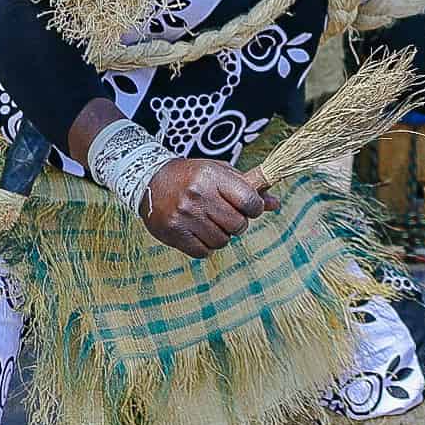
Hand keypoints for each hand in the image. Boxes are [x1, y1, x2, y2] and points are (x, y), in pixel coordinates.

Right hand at [139, 158, 277, 258]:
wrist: (150, 181)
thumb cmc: (192, 176)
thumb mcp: (220, 172)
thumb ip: (248, 188)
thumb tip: (275, 204)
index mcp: (213, 176)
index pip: (249, 201)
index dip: (255, 208)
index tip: (249, 208)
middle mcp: (199, 196)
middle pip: (238, 224)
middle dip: (238, 223)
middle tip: (227, 216)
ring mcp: (185, 215)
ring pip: (222, 241)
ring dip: (221, 235)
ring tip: (210, 222)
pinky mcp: (174, 233)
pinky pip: (203, 252)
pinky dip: (205, 246)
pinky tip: (199, 232)